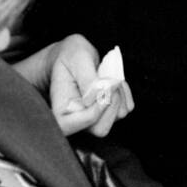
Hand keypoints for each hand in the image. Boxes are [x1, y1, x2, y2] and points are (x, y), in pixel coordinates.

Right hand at [11, 35, 134, 136]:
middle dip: (111, 101)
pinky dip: (125, 92)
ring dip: (119, 92)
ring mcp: (94, 119)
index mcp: (61, 114)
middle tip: (106, 78)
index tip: (101, 85)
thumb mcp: (76, 58)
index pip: (81, 126)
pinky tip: (112, 81)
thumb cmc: (70, 57)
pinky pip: (126, 108)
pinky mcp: (109, 113)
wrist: (74, 58)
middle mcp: (77, 122)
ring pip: (117, 116)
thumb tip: (99, 95)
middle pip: (101, 129)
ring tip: (107, 76)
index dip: (97, 109)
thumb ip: (87, 77)